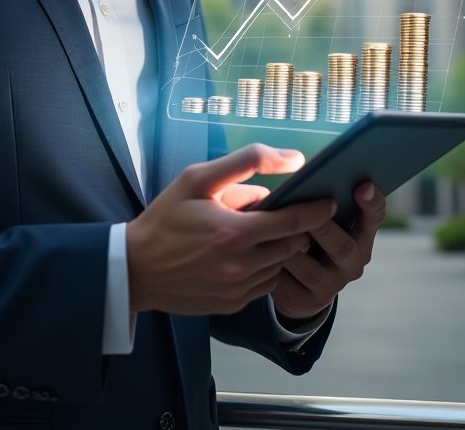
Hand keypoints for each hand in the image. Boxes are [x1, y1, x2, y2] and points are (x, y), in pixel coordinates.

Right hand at [126, 144, 331, 315]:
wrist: (136, 267)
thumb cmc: (166, 217)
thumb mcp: (198, 178)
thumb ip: (246, 163)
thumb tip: (293, 159)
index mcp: (234, 233)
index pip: (294, 222)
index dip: (316, 210)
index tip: (328, 200)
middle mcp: (240, 266)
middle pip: (292, 245)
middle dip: (295, 227)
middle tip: (283, 212)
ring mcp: (237, 290)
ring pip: (280, 266)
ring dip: (279, 248)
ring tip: (260, 232)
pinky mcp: (232, 305)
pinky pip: (264, 285)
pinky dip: (263, 267)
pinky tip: (245, 253)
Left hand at [270, 181, 386, 321]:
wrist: (300, 285)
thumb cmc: (310, 236)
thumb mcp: (321, 218)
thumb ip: (319, 201)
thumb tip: (301, 171)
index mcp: (360, 236)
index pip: (374, 217)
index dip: (371, 202)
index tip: (362, 184)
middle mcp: (352, 263)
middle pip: (342, 246)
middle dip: (321, 227)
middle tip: (305, 210)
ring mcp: (331, 286)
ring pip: (310, 268)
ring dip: (289, 248)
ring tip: (269, 230)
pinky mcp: (306, 301)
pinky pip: (288, 284)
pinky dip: (272, 266)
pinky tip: (256, 253)